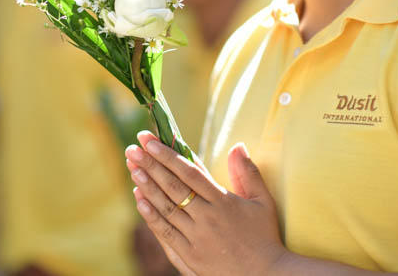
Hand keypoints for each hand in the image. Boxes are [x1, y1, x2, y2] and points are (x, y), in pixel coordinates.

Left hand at [125, 131, 285, 275]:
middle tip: (133, 148)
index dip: (168, 155)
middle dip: (151, 165)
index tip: (151, 142)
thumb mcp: (263, 202)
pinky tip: (139, 199)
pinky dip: (151, 216)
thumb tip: (237, 145)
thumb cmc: (265, 236)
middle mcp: (207, 218)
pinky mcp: (190, 256)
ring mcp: (196, 238)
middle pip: (173, 186)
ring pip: (166, 208)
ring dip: (147, 186)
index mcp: (223, 201)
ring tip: (133, 167)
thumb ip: (248, 172)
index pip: (190, 172)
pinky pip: (166, 233)